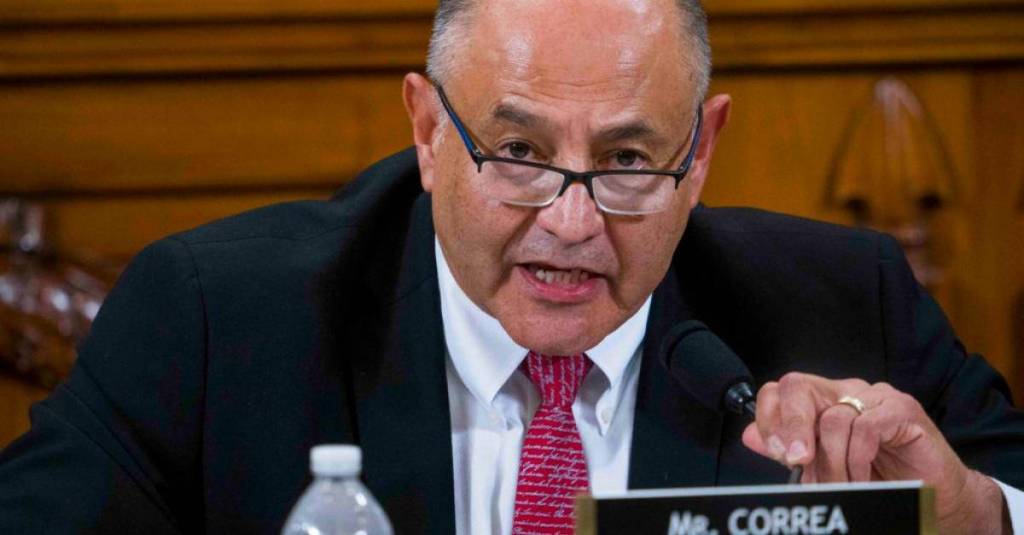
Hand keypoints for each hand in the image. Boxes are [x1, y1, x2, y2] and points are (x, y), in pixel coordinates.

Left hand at [741, 372, 1008, 533]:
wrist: (934, 497)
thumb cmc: (879, 478)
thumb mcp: (824, 464)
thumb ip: (789, 449)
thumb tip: (749, 436)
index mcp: (825, 400)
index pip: (782, 389)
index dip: (770, 417)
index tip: (778, 453)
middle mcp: (848, 391)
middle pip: (798, 387)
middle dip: (791, 427)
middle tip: (797, 462)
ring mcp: (877, 397)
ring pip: (832, 417)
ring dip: (832, 462)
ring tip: (842, 485)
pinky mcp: (902, 410)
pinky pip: (865, 427)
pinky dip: (858, 458)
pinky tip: (863, 476)